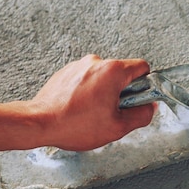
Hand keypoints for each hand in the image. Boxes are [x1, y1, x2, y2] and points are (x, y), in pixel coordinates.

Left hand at [31, 55, 154, 150]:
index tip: (137, 100)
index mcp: (113, 71)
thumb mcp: (118, 127)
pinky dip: (89, 91)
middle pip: (122, 73)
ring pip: (104, 77)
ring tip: (93, 112)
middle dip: (123, 91)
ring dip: (105, 92)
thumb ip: (142, 115)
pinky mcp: (66, 72)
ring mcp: (79, 65)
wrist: (38, 123)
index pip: (142, 67)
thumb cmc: (75, 124)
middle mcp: (96, 62)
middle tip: (113, 112)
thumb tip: (150, 107)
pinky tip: (81, 109)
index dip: (145, 85)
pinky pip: (87, 79)